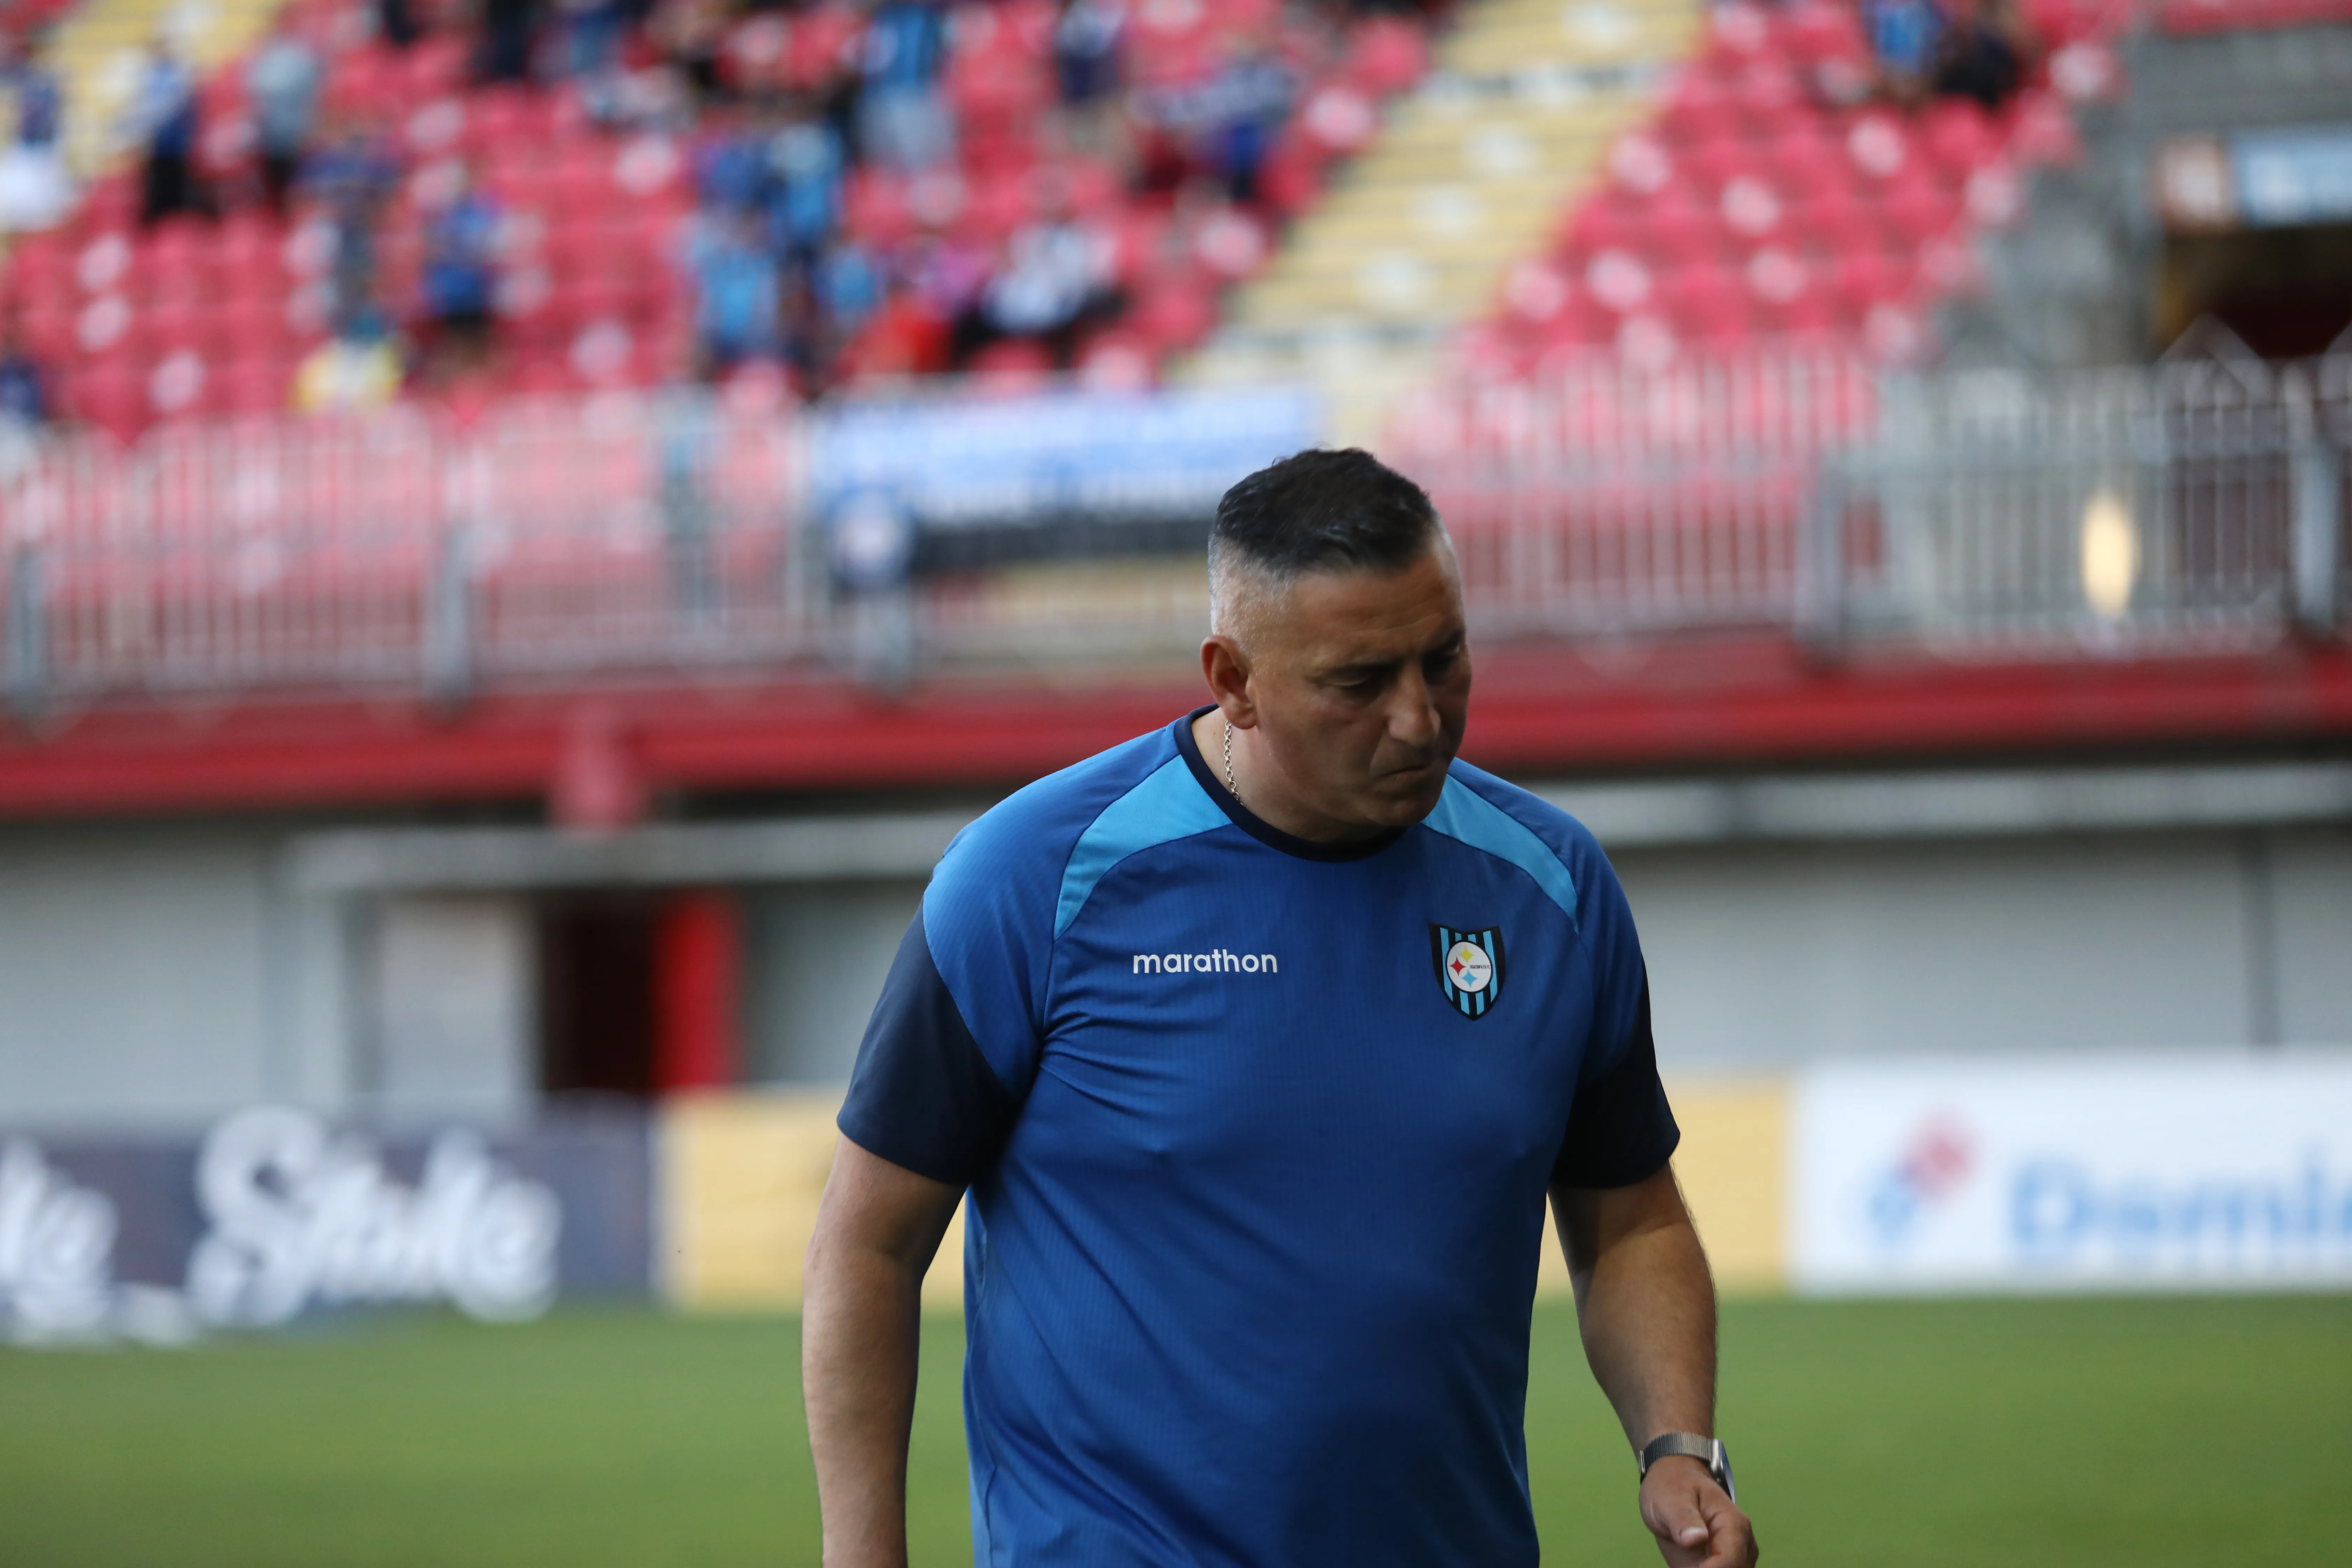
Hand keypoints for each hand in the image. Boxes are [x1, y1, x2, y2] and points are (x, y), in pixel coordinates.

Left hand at [1639, 1455, 1756, 1567]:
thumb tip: (1695, 1538)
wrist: (1675, 1482)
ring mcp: (1737, 1555)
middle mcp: (1742, 1543)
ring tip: (1685, 1560)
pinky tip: (1687, 1563)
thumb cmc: (1673, 1486)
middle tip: (1683, 1563)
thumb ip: (1683, 1518)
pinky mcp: (1725, 1563)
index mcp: (1734, 1524)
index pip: (1730, 1561)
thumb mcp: (1670, 1498)